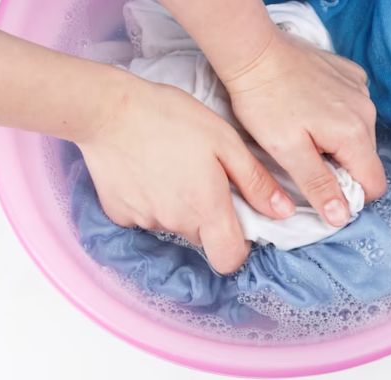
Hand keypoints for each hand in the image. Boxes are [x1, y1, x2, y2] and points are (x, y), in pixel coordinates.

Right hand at [76, 78, 294, 273]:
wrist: (108, 109)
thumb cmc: (173, 118)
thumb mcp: (225, 141)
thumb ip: (255, 182)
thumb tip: (283, 212)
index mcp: (207, 209)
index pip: (229, 260)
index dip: (236, 246)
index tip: (235, 220)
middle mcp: (176, 223)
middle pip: (202, 238)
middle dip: (208, 217)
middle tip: (202, 178)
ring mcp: (144, 222)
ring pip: (173, 225)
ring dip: (179, 207)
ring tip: (172, 167)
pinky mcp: (118, 214)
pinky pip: (144, 217)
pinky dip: (150, 201)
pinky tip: (146, 170)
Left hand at [223, 31, 386, 226]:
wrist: (255, 52)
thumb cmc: (265, 102)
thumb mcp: (287, 151)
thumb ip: (318, 185)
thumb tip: (342, 217)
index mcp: (354, 133)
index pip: (373, 184)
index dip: (350, 196)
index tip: (322, 189)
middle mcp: (366, 110)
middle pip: (366, 160)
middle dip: (342, 168)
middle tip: (305, 158)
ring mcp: (360, 89)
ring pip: (360, 135)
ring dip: (338, 143)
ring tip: (305, 132)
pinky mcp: (351, 75)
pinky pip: (354, 109)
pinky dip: (337, 117)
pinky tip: (311, 109)